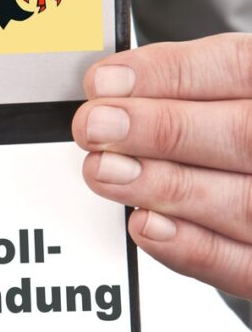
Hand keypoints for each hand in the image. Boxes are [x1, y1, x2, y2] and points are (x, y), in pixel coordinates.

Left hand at [74, 33, 251, 298]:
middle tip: (95, 127)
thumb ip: (178, 86)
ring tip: (104, 171)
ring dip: (161, 186)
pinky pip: (239, 263)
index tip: (103, 84)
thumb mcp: (221, 91)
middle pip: (241, 135)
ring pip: (239, 201)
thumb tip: (109, 88)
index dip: (166, 74)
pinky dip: (188, 246)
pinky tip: (145, 223)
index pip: (235, 67)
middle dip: (157, 130)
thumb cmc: (234, 131)